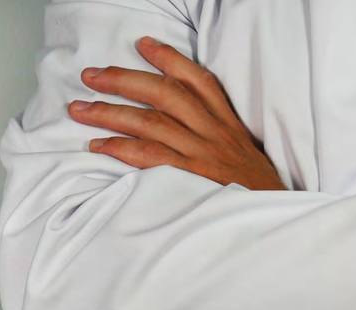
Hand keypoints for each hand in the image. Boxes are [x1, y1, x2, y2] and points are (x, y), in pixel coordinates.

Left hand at [68, 36, 284, 190]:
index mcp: (230, 127)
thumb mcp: (249, 157)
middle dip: (125, 80)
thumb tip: (189, 129)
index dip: (170, 59)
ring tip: (80, 109)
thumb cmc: (258, 194)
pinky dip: (121, 149)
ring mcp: (203, 156)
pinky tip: (99, 145)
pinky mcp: (192, 179)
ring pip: (151, 122)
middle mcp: (215, 135)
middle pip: (166, 94)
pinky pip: (151, 157)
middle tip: (92, 76)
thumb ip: (223, 140)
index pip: (200, 82)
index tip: (144, 45)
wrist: (275, 219)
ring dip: (110, 112)